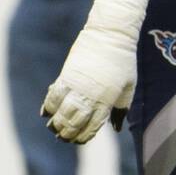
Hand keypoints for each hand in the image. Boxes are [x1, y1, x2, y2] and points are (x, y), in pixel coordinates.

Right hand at [41, 0, 149, 143]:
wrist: (111, 34)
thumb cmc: (123, 60)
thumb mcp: (129, 85)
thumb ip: (122, 107)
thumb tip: (116, 127)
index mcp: (108, 99)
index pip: (92, 125)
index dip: (84, 136)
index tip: (79, 140)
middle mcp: (91, 95)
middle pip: (74, 122)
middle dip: (67, 133)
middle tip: (63, 136)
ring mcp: (77, 85)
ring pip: (61, 111)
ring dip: (56, 122)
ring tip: (54, 127)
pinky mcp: (67, 74)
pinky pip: (54, 95)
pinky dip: (48, 105)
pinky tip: (46, 112)